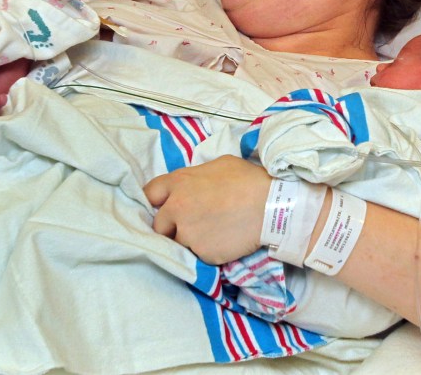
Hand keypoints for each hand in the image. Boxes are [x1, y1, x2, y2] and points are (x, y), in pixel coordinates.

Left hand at [144, 155, 270, 263]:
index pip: (149, 194)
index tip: (165, 207)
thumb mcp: (217, 165)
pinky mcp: (202, 254)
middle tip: (191, 224)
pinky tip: (223, 241)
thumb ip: (194, 177)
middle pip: (158, 226)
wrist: (271, 207)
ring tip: (212, 233)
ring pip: (178, 243)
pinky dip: (207, 251)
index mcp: (178, 183)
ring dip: (189, 240)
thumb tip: (190, 185)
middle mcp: (176, 209)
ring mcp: (188, 234)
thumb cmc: (247, 180)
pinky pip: (198, 255)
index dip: (156, 202)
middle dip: (170, 226)